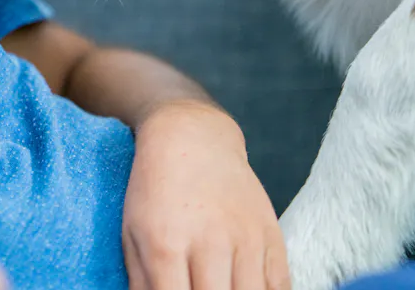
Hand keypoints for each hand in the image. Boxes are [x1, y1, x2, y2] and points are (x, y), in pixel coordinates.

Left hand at [123, 101, 288, 289]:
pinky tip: (245, 288)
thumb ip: (141, 281)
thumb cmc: (155, 188)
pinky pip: (281, 289)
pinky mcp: (272, 238)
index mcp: (166, 244)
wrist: (193, 139)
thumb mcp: (133, 232)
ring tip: (222, 289)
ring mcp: (246, 240)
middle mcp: (210, 243)